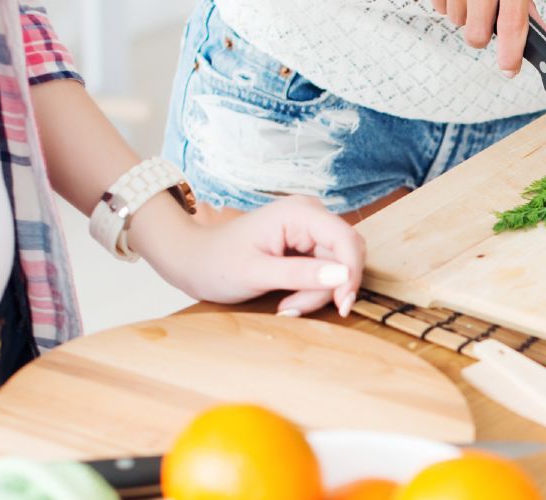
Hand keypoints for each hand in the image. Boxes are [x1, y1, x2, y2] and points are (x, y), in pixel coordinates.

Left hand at [135, 195, 365, 316]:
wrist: (193, 261)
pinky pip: (327, 271)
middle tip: (294, 309)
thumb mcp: (255, 273)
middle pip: (345, 256)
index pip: (347, 240)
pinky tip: (289, 299)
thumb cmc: (215, 263)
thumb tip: (344, 276)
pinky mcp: (308, 244)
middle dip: (328, 288)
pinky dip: (313, 290)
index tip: (342, 306)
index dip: (351, 273)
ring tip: (286, 306)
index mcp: (299, 213)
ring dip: (318, 293)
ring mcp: (310, 229)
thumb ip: (300, 274)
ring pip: (338, 267)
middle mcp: (310, 215)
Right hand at [432, 0, 545, 77]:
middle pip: (477, 34)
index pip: (511, 24)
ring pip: (456, 21)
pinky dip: (449, 4)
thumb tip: (542, 35)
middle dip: (481, 36)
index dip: (511, 52)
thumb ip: (526, 7)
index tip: (510, 70)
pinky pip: (440, 8)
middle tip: (486, 21)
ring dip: (466, 16)